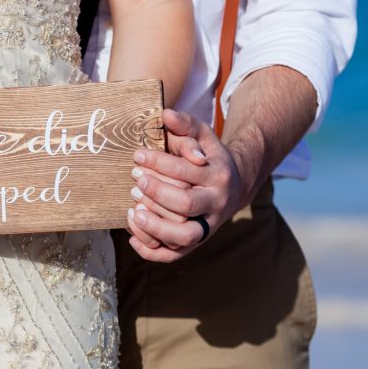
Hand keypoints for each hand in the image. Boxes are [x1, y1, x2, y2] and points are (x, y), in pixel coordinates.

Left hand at [125, 109, 244, 262]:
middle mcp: (216, 203)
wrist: (236, 186)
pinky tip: (132, 235)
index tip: (137, 155)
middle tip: (135, 180)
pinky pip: (174, 254)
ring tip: (132, 212)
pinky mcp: (196, 242)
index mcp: (218, 175)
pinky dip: (152, 250)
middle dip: (157, 192)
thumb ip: (185, 124)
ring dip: (155, 227)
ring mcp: (207, 226)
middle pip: (186, 205)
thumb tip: (164, 114)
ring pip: (184, 236)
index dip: (160, 163)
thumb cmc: (209, 157)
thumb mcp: (203, 136)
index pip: (187, 172)